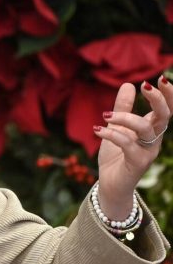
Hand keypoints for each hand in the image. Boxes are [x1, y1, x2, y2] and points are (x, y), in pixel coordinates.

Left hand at [94, 78, 171, 219]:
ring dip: (125, 117)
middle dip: (158, 99)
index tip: (161, 78)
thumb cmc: (116, 157)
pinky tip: (97, 130)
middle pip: (164, 116)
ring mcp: (148, 152)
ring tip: (105, 115)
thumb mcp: (117, 128)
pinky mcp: (137, 163)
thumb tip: (128, 85)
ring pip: (145, 128)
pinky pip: (127, 144)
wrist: (110, 185)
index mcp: (151, 130)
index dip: (168, 95)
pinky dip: (112, 134)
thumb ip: (122, 108)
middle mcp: (154, 140)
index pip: (167, 110)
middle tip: (145, 86)